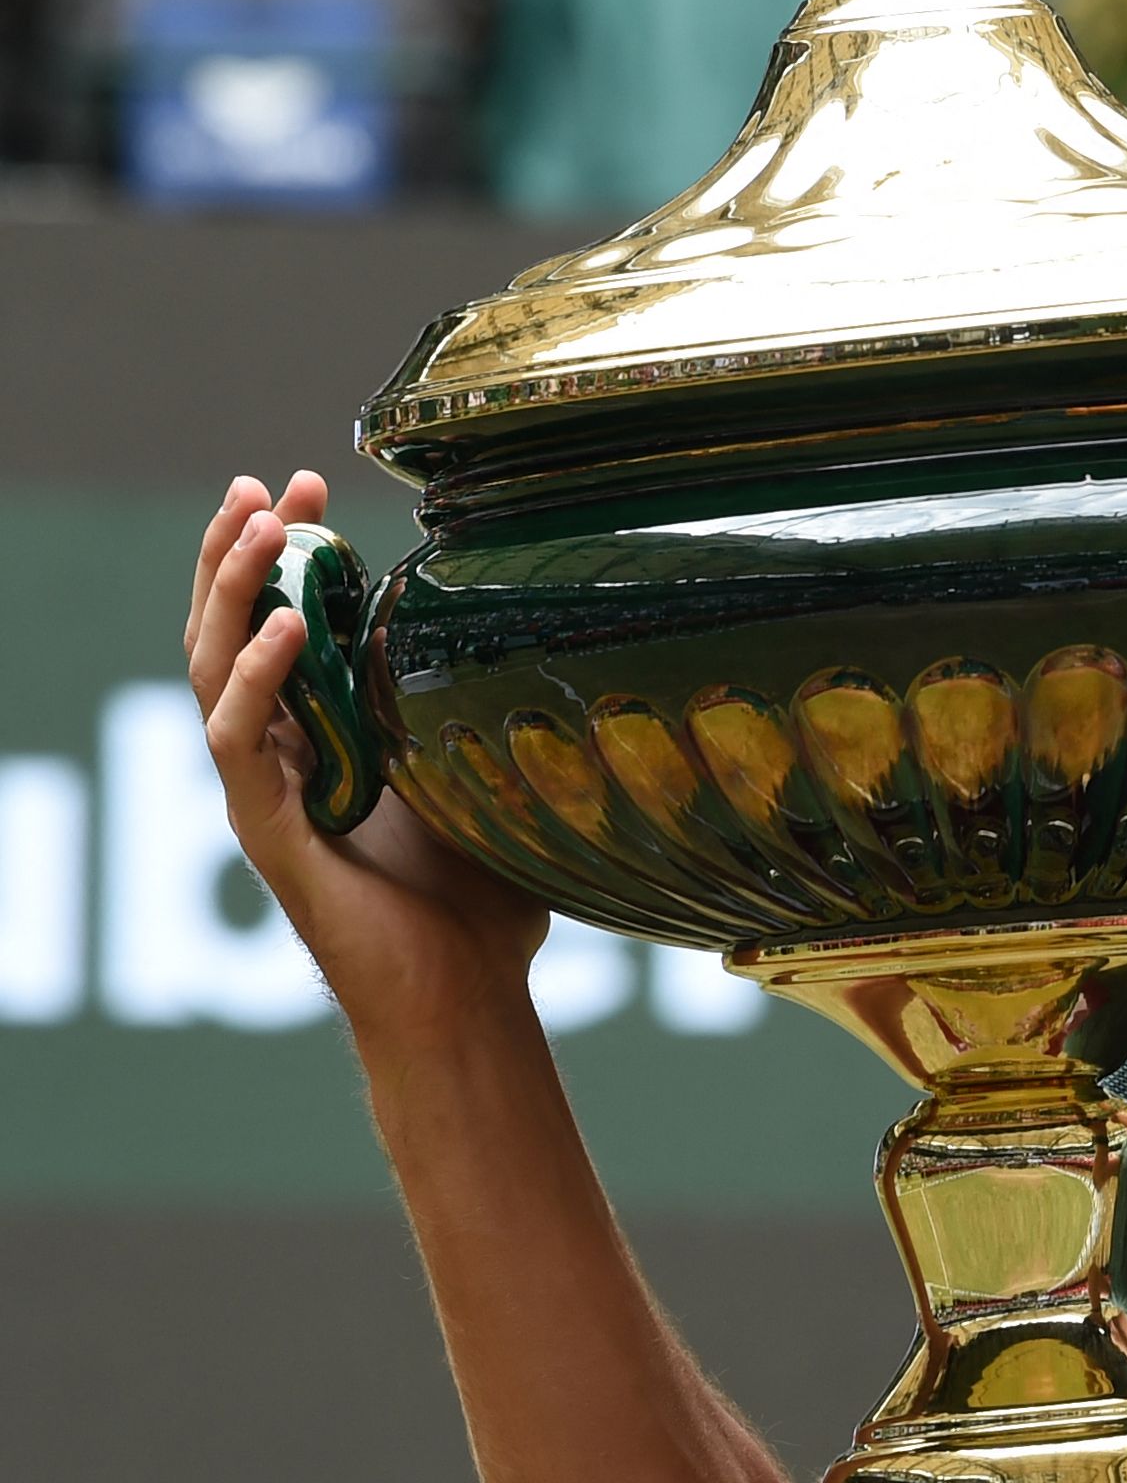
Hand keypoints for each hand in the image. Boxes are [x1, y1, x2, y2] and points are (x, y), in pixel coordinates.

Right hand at [184, 472, 547, 1033]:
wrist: (467, 999)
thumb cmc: (485, 906)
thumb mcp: (492, 779)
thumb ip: (494, 715)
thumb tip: (558, 639)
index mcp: (324, 741)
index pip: (284, 624)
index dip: (291, 554)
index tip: (317, 486)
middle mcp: (281, 759)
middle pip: (230, 631)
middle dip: (241, 551)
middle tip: (263, 483)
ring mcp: (265, 795)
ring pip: (213, 671)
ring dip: (231, 592)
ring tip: (258, 525)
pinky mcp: (268, 834)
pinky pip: (239, 741)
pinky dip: (260, 677)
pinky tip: (290, 624)